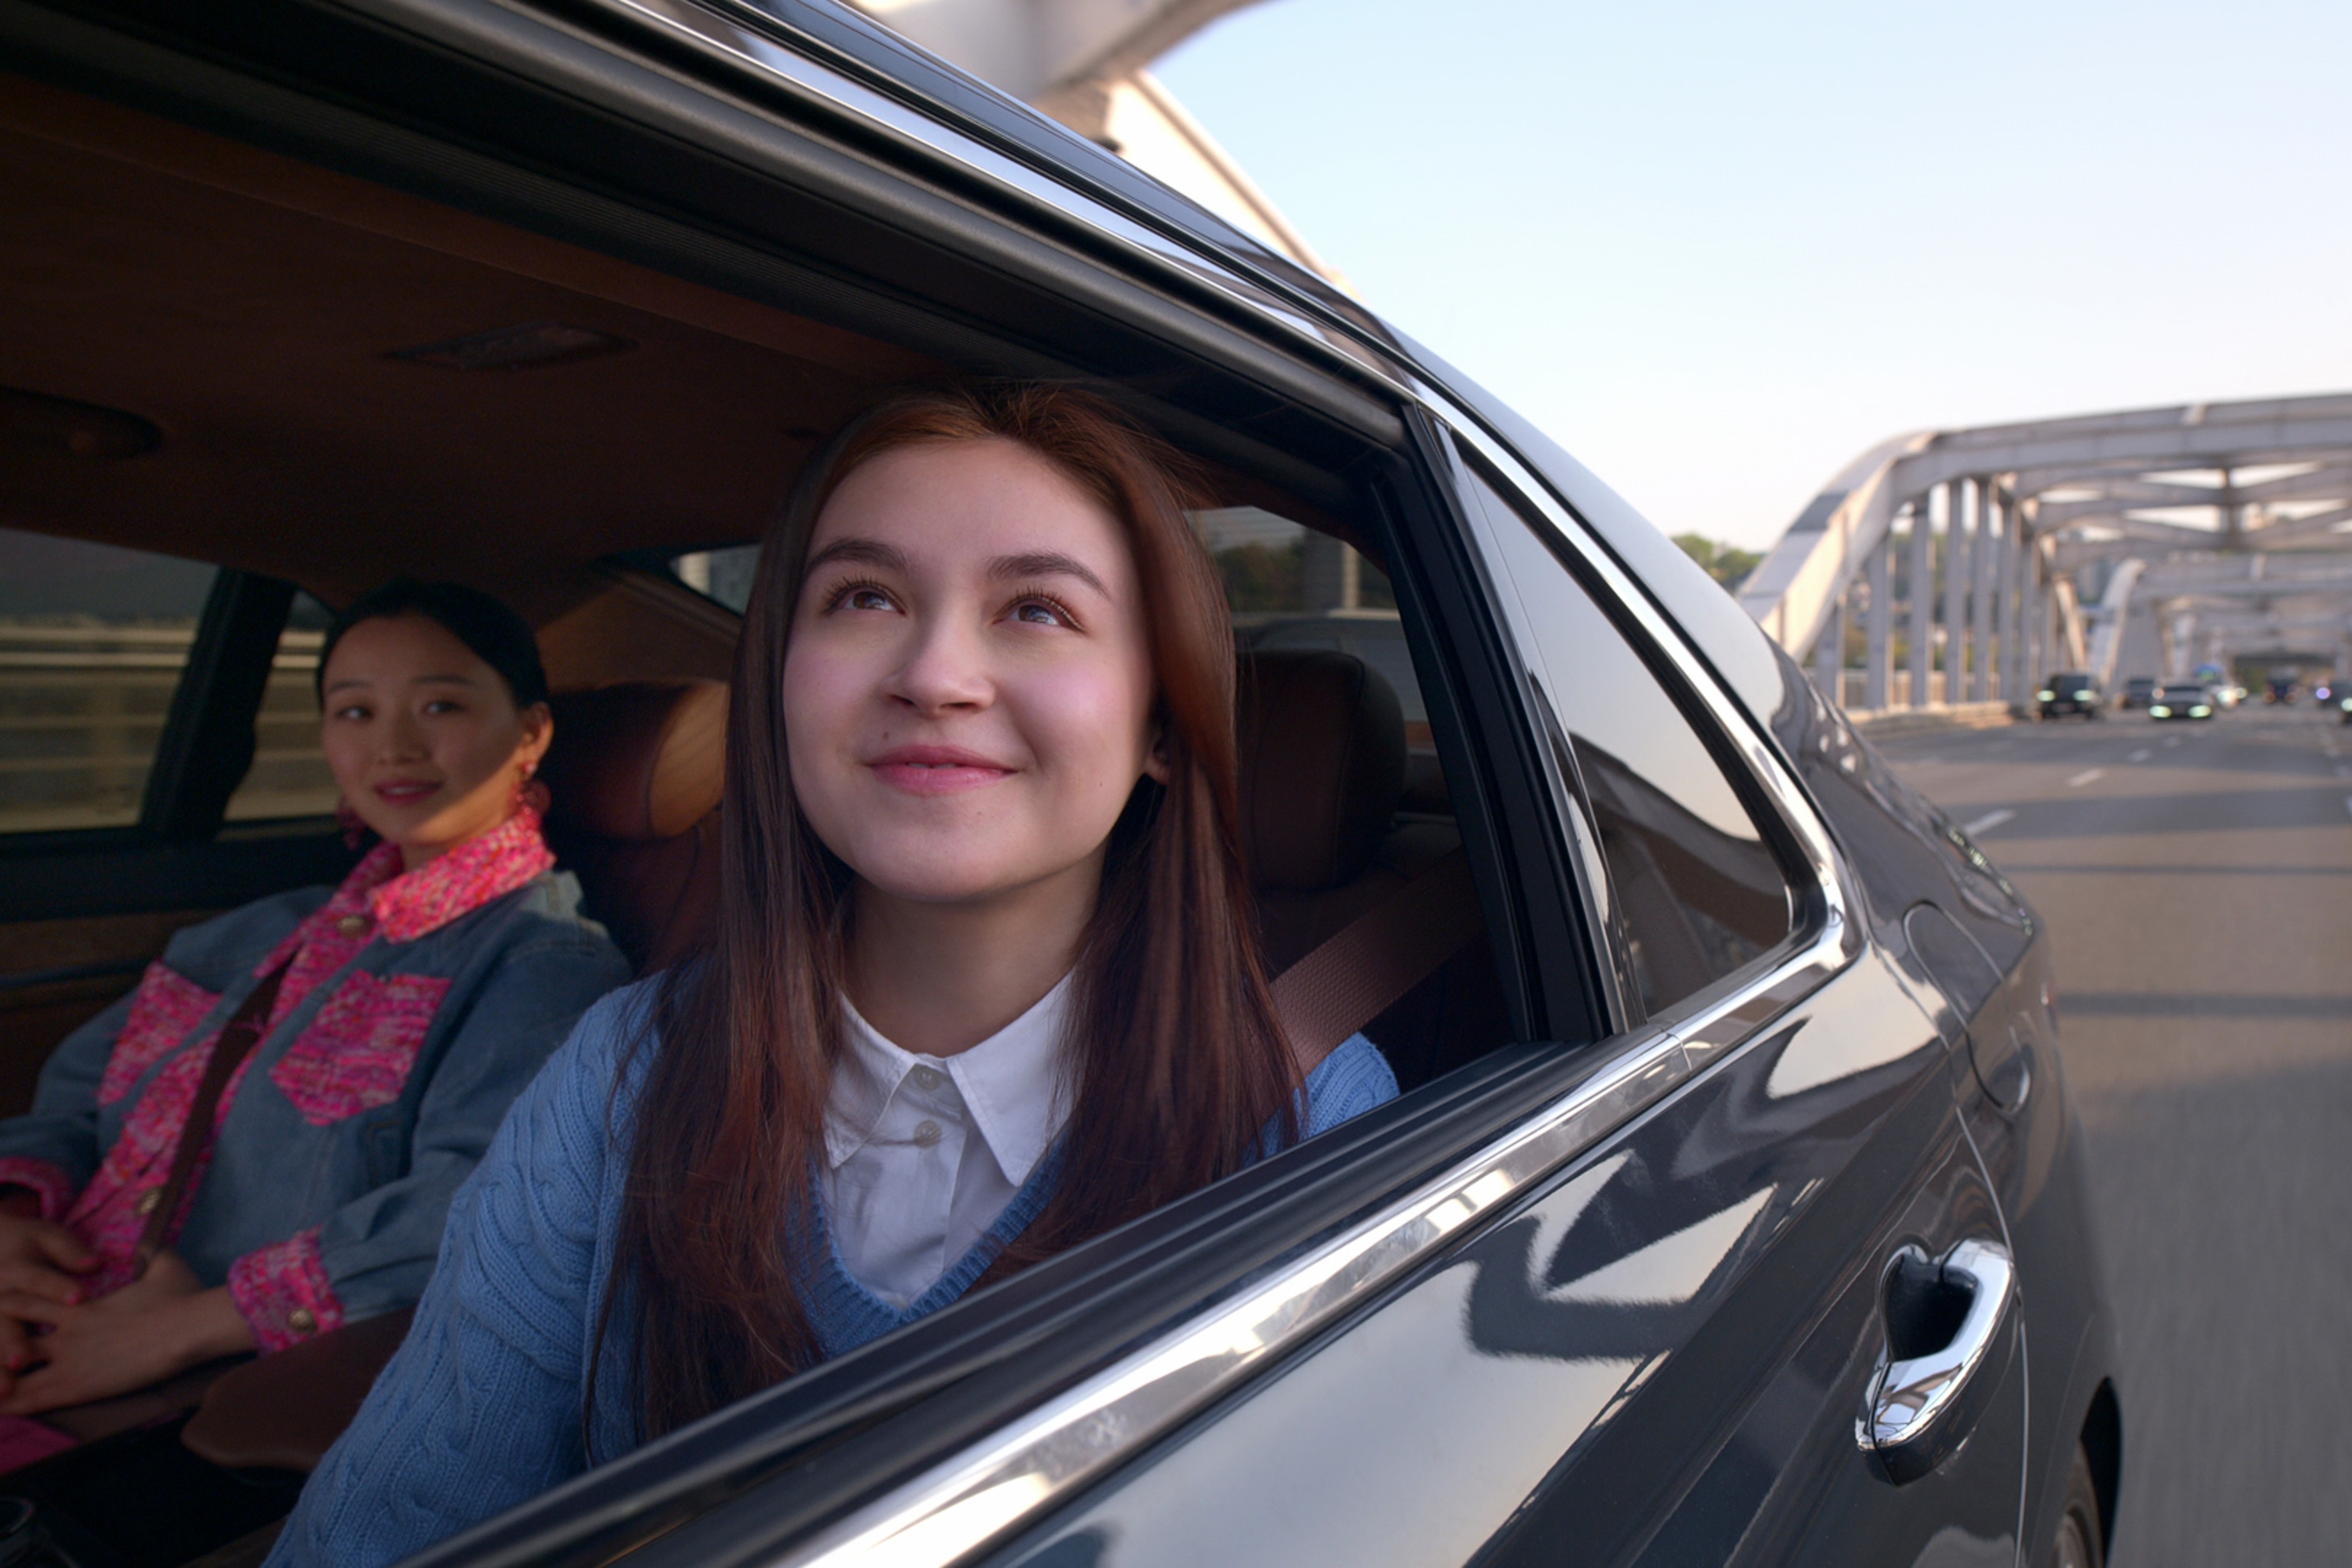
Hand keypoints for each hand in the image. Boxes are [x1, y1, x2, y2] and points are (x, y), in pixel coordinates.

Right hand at [0, 1213, 96, 1392]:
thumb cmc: (24, 1244)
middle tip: (22, 1360)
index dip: (55, 1287)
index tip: (79, 1298)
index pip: (36, 1278)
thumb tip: (93, 1261)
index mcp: (15, 1268)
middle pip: (2, 1319)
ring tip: (5, 1390)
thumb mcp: (45, 1236)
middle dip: (11, 1341)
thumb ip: (67, 1250)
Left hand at [0, 1251, 255, 1415]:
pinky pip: (33, 1398)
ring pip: (14, 1370)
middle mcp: (64, 1333)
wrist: (186, 1327)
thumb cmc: (179, 1297)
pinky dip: (11, 1405)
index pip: (25, 1304)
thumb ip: (151, 1254)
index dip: (5, 1309)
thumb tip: (152, 1244)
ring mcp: (68, 1360)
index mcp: (78, 1306)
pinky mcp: (77, 1385)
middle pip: (9, 1339)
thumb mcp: (164, 1266)